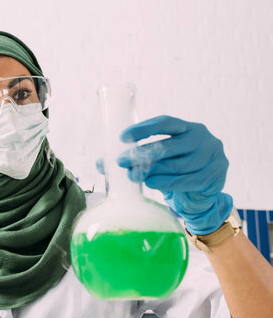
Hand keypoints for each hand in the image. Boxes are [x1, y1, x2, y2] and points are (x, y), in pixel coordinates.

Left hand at [115, 115, 232, 234]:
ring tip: (133, 176)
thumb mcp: (158, 160)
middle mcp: (203, 137)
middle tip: (121, 162)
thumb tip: (101, 163)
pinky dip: (167, 182)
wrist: (201, 194)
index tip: (122, 137)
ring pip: (178, 164)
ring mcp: (213, 156)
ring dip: (153, 171)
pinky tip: (151, 183)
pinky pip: (188, 180)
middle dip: (142, 154)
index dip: (144, 129)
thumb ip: (136, 157)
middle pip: (169, 145)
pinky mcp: (215, 176)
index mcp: (188, 127)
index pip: (165, 123)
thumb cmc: (174, 171)